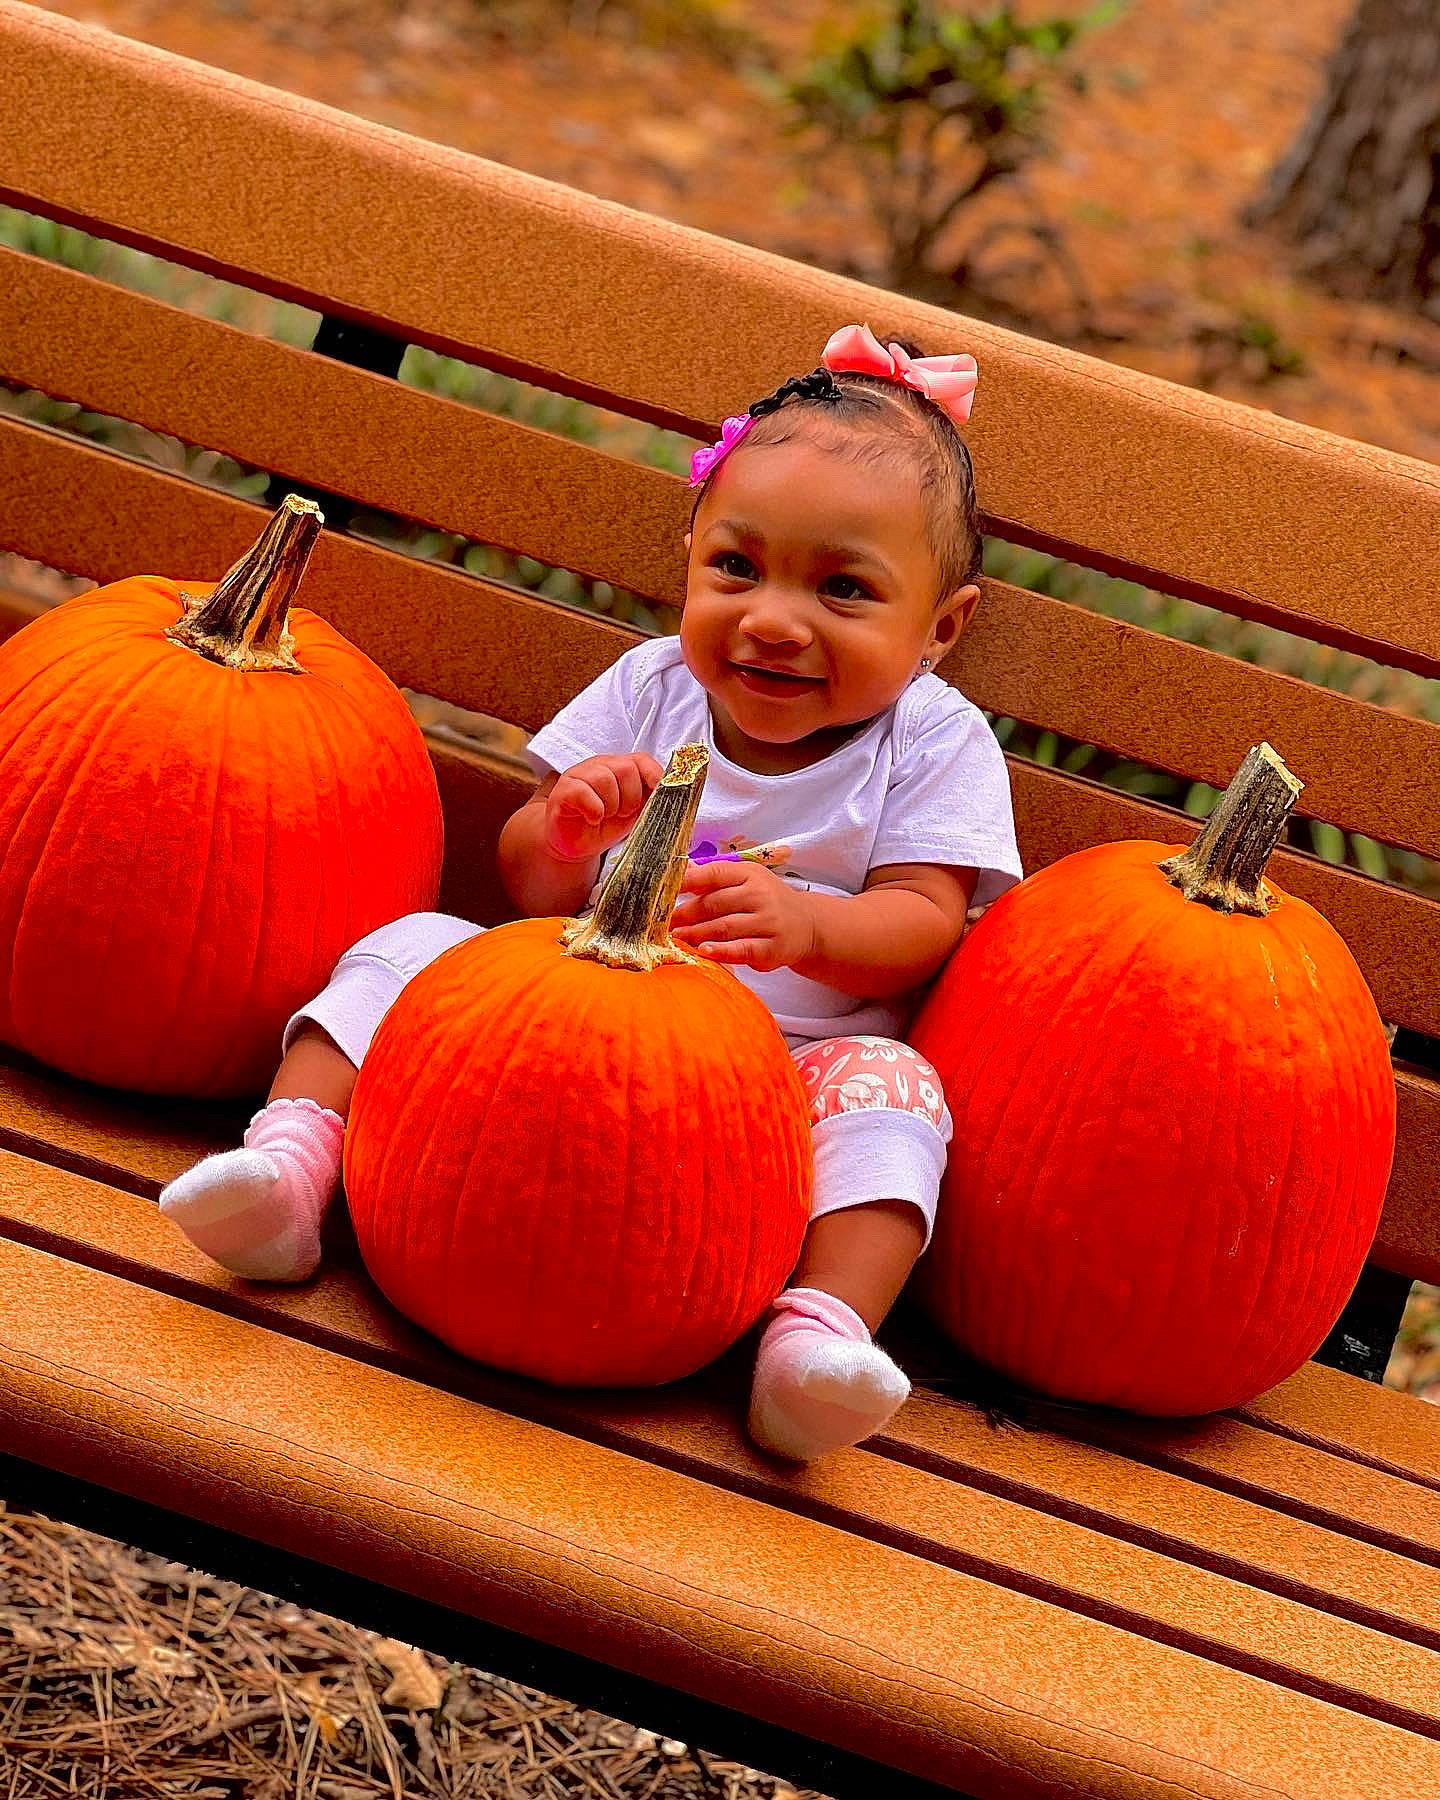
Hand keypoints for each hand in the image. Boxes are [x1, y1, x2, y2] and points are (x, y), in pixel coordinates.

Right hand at [544, 754, 663, 862]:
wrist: (576, 845)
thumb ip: (651, 800)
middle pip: (625, 768)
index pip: (642, 760)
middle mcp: (600, 766)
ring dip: (611, 805)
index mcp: (620, 768)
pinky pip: (582, 792)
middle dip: (630, 798)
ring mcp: (579, 775)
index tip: (659, 793)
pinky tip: (592, 818)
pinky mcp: (563, 791)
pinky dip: (593, 809)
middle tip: (622, 813)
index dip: (654, 775)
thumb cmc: (605, 826)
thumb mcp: (635, 813)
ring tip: (606, 816)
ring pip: (604, 778)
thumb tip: (673, 794)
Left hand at [670, 862, 816, 970]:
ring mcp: (768, 922)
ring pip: (724, 927)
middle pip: (714, 903)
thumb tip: (678, 869)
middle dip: (685, 914)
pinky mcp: (772, 948)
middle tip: (662, 923)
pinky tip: (704, 951)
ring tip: (675, 938)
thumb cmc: (766, 901)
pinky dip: (722, 951)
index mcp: (749, 874)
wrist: (807, 925)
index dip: (685, 882)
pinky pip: (743, 949)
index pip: (713, 874)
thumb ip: (714, 877)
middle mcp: (760, 895)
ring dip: (695, 933)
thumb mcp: (746, 880)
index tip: (660, 891)